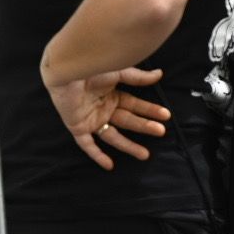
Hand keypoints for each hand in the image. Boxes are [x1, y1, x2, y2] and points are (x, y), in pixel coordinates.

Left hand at [45, 67, 170, 170]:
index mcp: (111, 94)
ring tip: (144, 155)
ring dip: (128, 146)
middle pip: (127, 121)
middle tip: (160, 131)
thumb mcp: (118, 72)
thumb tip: (159, 74)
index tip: (166, 115)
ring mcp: (91, 118)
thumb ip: (137, 77)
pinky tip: (109, 165)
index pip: (134, 105)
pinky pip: (87, 144)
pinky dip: (97, 155)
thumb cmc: (91, 67)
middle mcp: (102, 108)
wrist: (67, 71)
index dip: (149, 110)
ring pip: (112, 136)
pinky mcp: (78, 126)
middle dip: (144, 126)